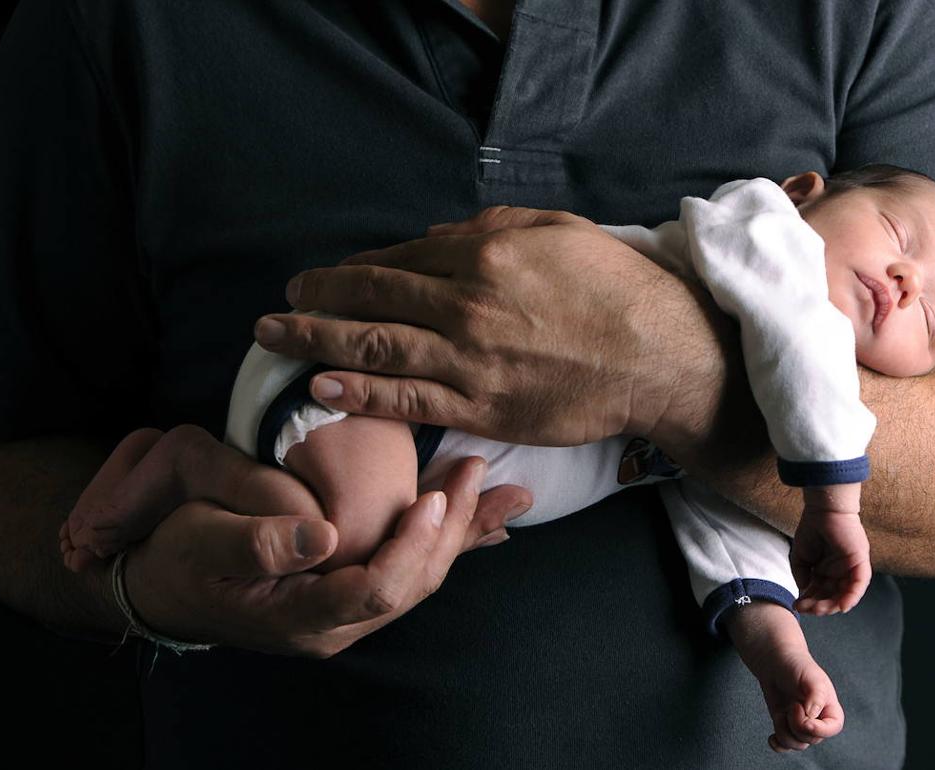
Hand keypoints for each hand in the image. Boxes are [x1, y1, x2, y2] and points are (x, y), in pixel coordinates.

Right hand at [79, 425, 525, 655]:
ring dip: (460, 532)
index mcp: (302, 617)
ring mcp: (347, 613)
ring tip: (503, 489)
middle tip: (477, 470)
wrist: (165, 586)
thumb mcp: (201, 544)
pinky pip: (409, 570)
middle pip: (413, 584)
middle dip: (453, 529)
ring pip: (419, 577)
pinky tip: (487, 525)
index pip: (376, 588)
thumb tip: (323, 536)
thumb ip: (258, 543)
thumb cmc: (179, 559)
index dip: (411, 545)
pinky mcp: (351, 593)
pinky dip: (447, 543)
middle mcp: (335, 625)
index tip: (435, 497)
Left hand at [250, 206, 730, 450]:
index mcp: (482, 256)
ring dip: (317, 344)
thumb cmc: (613, 288)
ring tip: (276, 342)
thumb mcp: (557, 230)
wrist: (658, 355)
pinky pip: (407, 402)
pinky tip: (323, 387)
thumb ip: (491, 226)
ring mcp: (470, 363)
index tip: (322, 280)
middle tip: (279, 309)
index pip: (396, 262)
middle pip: (370, 301)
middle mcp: (465, 307)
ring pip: (375, 350)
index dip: (349, 271)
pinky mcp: (482, 409)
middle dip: (314, 303)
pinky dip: (360, 393)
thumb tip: (436, 239)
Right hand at [790, 484, 871, 614]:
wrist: (823, 508)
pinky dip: (851, 597)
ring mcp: (852, 568)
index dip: (809, 602)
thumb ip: (801, 574)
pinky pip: (859, 585)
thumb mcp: (800, 556)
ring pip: (845, 594)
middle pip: (832, 597)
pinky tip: (840, 606)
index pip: (821, 593)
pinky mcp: (860, 563)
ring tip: (816, 608)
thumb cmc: (812, 527)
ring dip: (831, 605)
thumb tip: (804, 590)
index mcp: (828, 571)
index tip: (796, 606)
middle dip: (818, 606)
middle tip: (804, 609)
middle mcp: (841, 572)